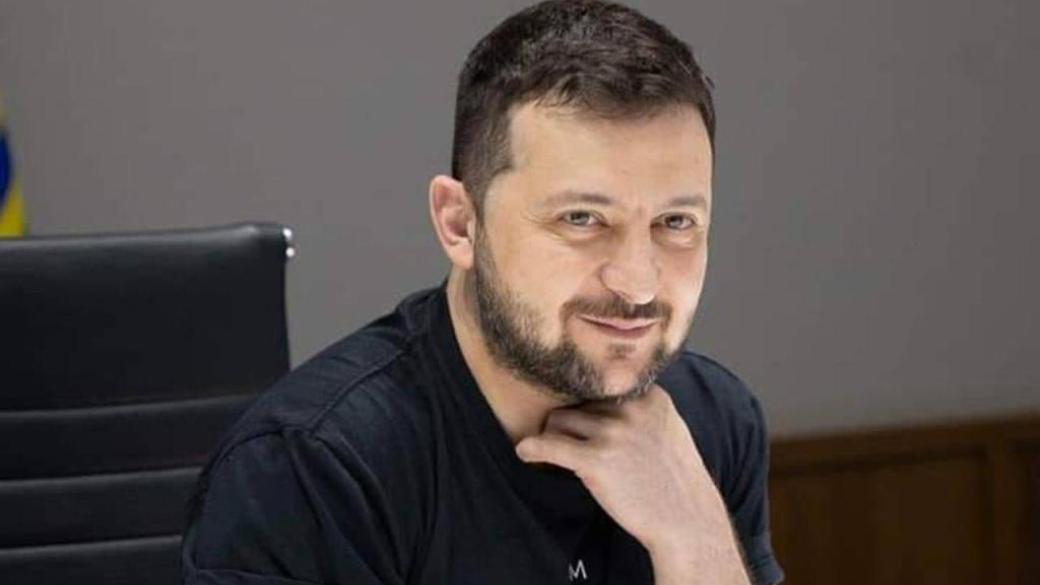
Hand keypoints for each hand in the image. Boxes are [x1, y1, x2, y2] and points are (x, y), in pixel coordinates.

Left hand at [514, 384, 748, 583]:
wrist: (688, 522)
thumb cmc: (674, 480)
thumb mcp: (667, 427)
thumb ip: (638, 408)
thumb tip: (597, 400)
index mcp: (649, 396)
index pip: (599, 387)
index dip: (588, 409)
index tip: (583, 426)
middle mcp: (630, 409)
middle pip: (576, 403)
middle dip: (571, 425)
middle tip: (570, 446)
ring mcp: (613, 433)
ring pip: (559, 421)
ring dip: (555, 439)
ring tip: (559, 457)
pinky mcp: (595, 460)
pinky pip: (548, 445)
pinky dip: (532, 449)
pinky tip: (526, 454)